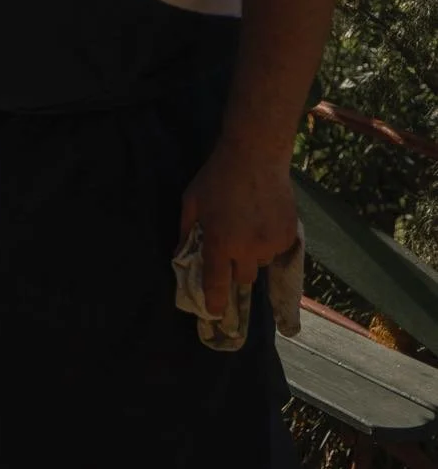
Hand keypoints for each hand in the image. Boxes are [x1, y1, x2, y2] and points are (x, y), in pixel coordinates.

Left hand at [180, 142, 298, 317]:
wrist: (256, 155)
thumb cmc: (218, 176)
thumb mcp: (192, 200)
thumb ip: (186, 232)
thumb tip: (180, 256)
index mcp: (220, 242)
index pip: (216, 284)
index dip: (215, 302)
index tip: (214, 313)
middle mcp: (247, 249)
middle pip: (243, 278)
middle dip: (235, 269)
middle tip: (231, 248)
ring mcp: (271, 244)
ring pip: (261, 263)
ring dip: (253, 254)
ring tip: (248, 226)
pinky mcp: (289, 236)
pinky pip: (277, 250)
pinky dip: (270, 241)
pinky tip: (263, 219)